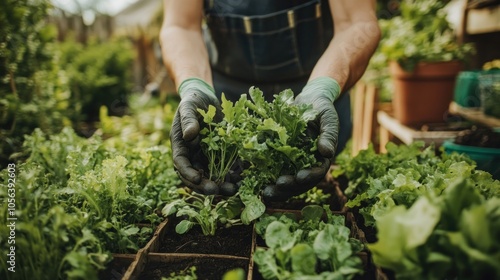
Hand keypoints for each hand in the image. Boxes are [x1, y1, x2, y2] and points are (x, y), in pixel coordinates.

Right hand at [171, 78, 226, 194]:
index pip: (181, 165)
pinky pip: (227, 168)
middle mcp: (193, 156)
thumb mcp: (188, 107)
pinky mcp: (221, 154)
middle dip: (206, 185)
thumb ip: (188, 121)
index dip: (188, 174)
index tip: (198, 179)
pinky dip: (234, 174)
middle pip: (197, 176)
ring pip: (213, 176)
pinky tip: (243, 177)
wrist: (206, 98)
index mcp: (181, 147)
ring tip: (234, 189)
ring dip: (222, 184)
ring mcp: (207, 157)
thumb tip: (189, 135)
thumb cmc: (193, 101)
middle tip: (218, 190)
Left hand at [262, 77, 340, 200]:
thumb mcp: (327, 118)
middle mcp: (306, 164)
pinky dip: (264, 178)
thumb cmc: (321, 108)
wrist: (307, 100)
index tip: (299, 177)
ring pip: (285, 181)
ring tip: (265, 192)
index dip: (309, 177)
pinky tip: (254, 182)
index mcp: (321, 159)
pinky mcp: (278, 158)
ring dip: (276, 189)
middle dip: (288, 188)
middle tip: (276, 188)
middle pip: (299, 183)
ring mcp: (292, 163)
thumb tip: (327, 153)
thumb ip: (328, 134)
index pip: (317, 173)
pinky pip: (272, 170)